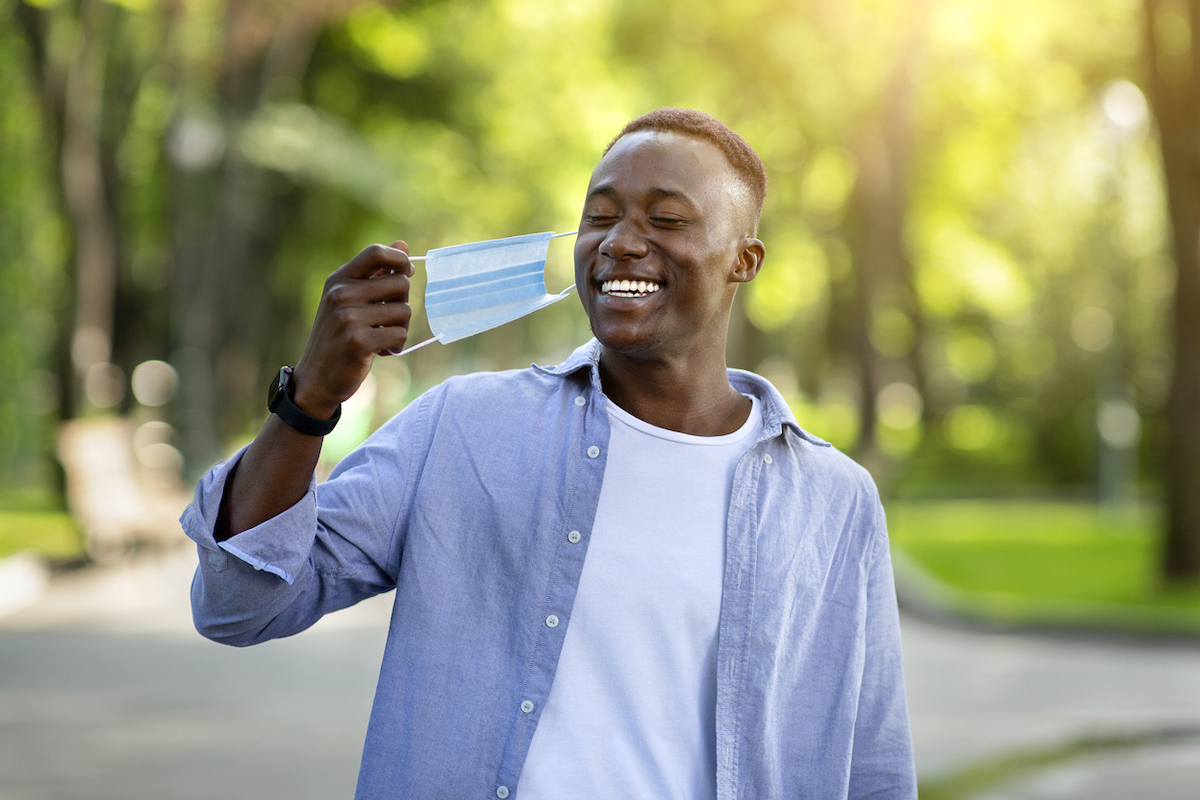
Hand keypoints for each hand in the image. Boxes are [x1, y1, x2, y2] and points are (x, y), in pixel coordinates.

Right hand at [290, 241, 413, 417]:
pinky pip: (400, 335)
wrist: (316, 377)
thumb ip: (376, 273)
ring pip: (404, 311)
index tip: (406, 272)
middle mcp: (341, 294)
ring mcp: (348, 318)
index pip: (376, 252)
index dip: (399, 259)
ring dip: (400, 328)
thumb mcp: (350, 300)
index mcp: (339, 280)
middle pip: (400, 283)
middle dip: (402, 303)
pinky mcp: (358, 342)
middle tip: (387, 320)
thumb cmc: (338, 336)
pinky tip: (379, 352)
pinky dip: (396, 346)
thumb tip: (403, 246)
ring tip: (380, 338)